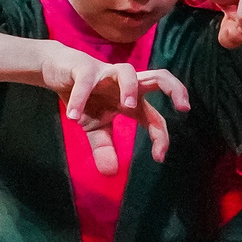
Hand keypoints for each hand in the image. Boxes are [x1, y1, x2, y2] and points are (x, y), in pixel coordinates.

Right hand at [35, 42, 188, 172]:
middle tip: (184, 107)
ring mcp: (106, 74)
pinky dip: (80, 98)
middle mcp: (125, 84)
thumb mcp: (94, 126)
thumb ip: (104, 147)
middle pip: (159, 76)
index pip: (155, 116)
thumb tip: (110, 173)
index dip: (161, 135)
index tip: (159, 157)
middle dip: (175, 87)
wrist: (57, 69)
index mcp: (133, 100)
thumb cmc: (85, 96)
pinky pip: (86, 80)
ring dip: (131, 87)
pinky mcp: (83, 68)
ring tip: (128, 106)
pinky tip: (74, 117)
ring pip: (127, 72)